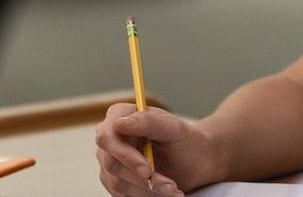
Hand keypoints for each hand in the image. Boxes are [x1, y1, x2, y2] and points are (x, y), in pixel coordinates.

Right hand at [96, 103, 213, 195]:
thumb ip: (149, 122)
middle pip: (112, 164)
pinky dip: (147, 196)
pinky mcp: (114, 182)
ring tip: (173, 189)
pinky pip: (123, 194)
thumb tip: (119, 123)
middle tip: (169, 185)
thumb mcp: (174, 128)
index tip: (146, 170)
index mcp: (121, 116)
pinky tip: (166, 193)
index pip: (108, 137)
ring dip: (149, 190)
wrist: (193, 161)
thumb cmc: (184, 140)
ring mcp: (110, 162)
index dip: (125, 155)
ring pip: (118, 183)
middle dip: (142, 178)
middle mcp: (110, 139)